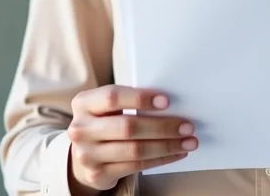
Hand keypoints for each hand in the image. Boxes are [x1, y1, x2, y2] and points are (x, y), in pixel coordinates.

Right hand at [67, 85, 197, 193]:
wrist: (82, 154)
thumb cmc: (105, 120)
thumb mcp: (107, 106)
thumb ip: (129, 99)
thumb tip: (169, 101)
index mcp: (84, 103)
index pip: (112, 97)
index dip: (140, 98)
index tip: (166, 101)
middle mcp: (81, 129)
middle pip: (127, 127)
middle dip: (162, 126)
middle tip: (187, 125)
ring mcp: (87, 154)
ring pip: (135, 150)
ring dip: (167, 145)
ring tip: (188, 141)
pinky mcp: (98, 174)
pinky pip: (136, 166)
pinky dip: (160, 159)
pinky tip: (175, 153)